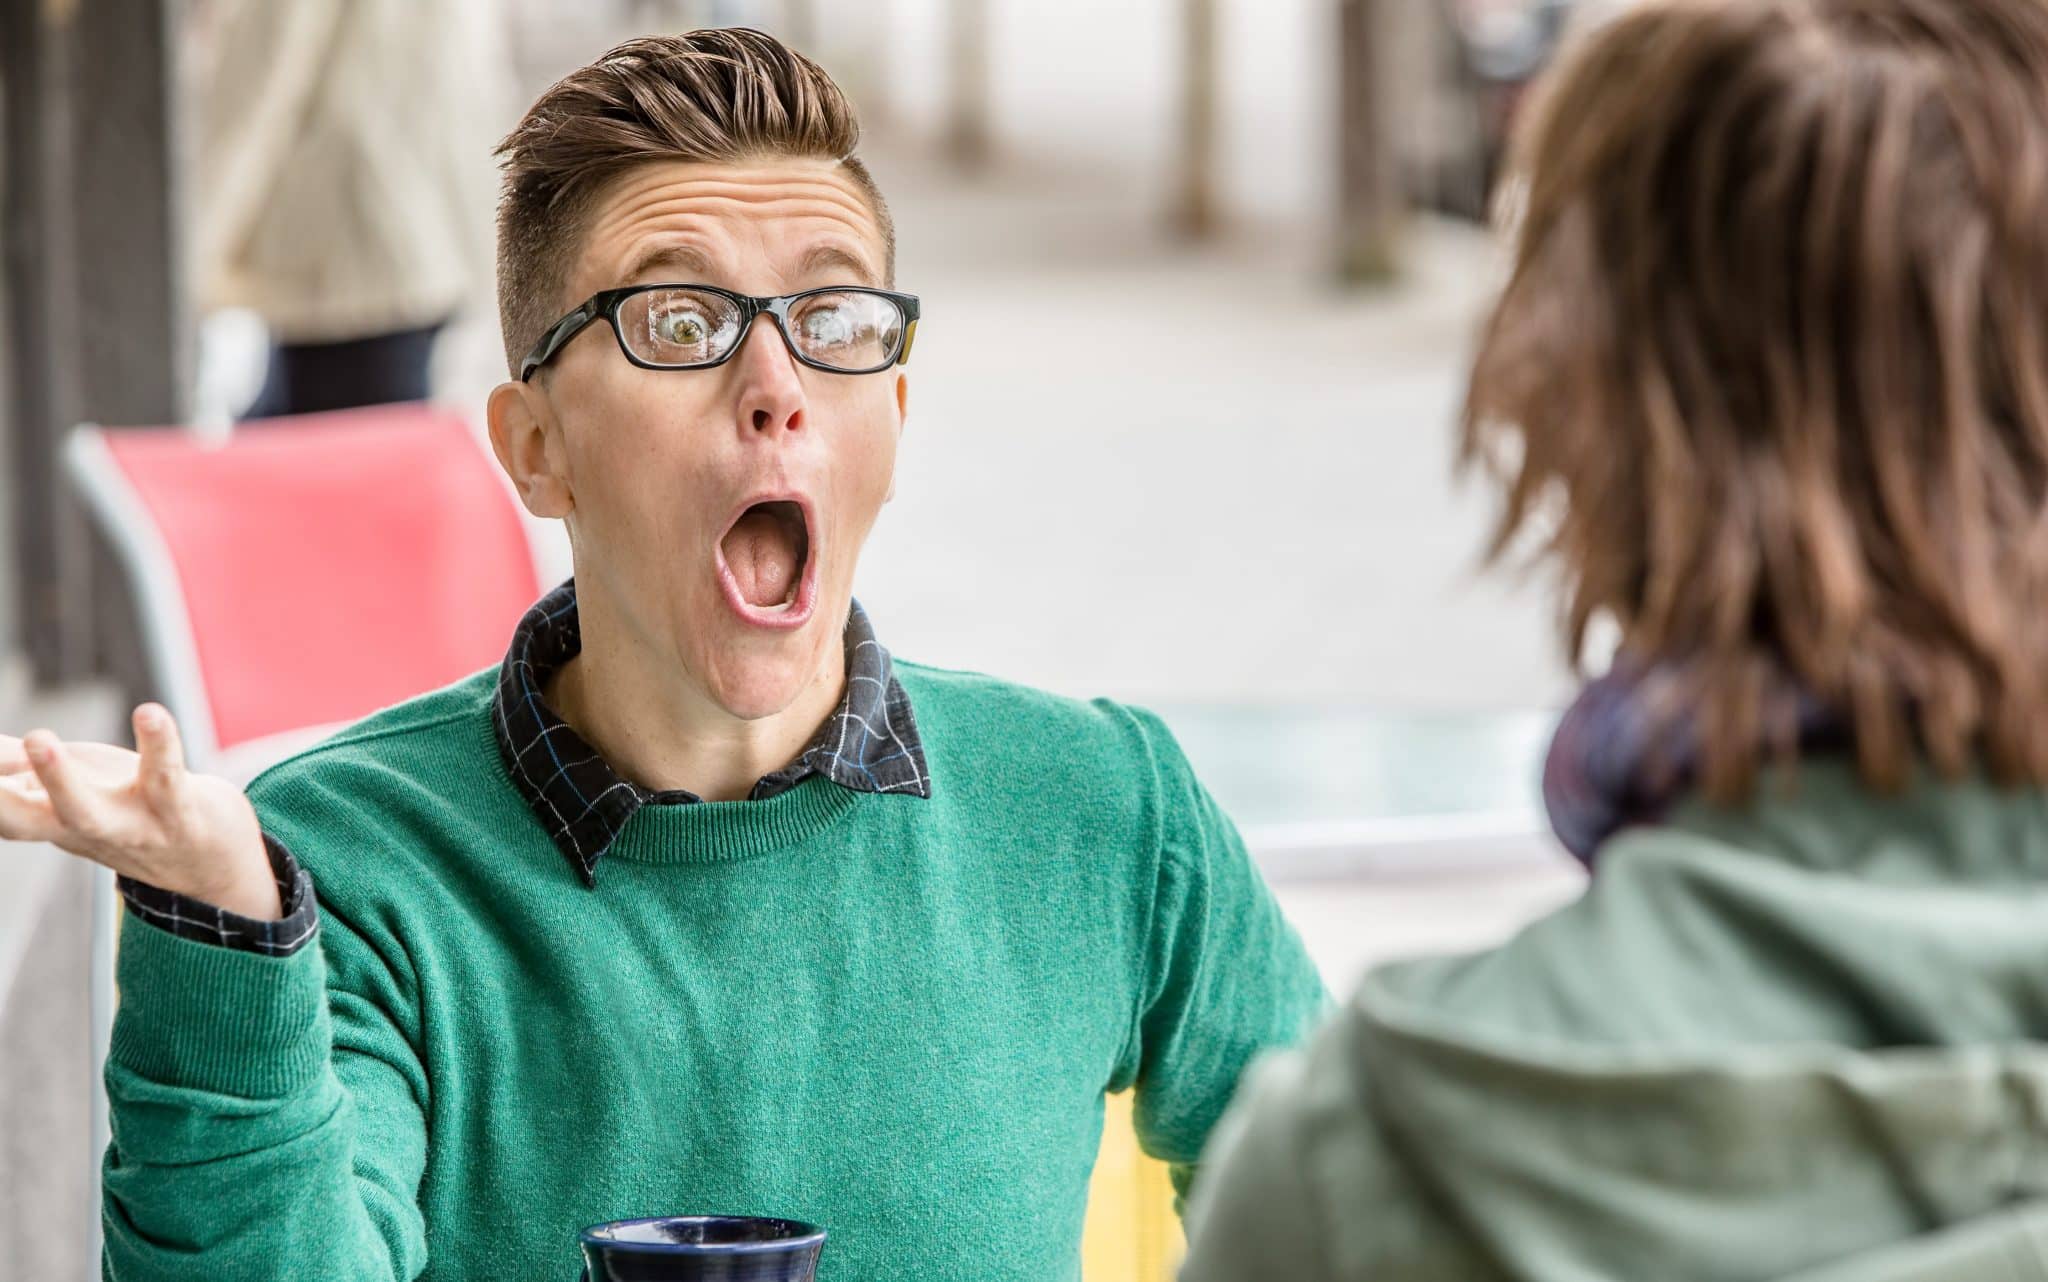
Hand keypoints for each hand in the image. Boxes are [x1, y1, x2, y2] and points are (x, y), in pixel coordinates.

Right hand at [0, 703, 278, 919]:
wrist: (211, 861)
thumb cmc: (128, 808)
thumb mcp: (67, 786)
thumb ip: (16, 766)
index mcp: (47, 821)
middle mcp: (81, 830)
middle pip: (24, 821)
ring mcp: (130, 825)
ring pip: (88, 812)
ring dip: (59, 779)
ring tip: (39, 740)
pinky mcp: (180, 810)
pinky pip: (166, 777)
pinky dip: (160, 744)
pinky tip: (150, 713)